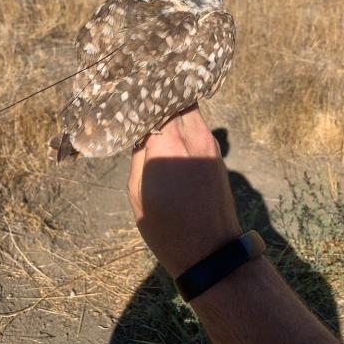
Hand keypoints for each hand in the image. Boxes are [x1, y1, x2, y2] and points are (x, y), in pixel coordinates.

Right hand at [128, 105, 241, 277]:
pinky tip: (169, 123)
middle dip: (157, 93)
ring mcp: (208, 143)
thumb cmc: (166, 228)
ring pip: (189, 107)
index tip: (127, 94)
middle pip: (175, 98)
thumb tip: (138, 131)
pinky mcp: (216, 151)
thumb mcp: (137, 193)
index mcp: (168, 147)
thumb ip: (137, 155)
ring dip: (172, 103)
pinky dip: (183, 117)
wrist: (209, 250)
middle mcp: (192, 138)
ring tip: (152, 105)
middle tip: (139, 92)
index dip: (140, 97)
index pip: (154, 105)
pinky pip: (197, 123)